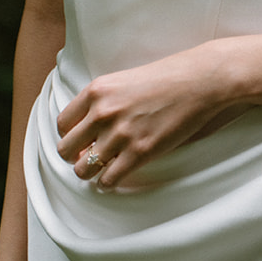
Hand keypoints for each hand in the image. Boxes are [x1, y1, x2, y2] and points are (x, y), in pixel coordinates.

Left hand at [56, 44, 236, 188]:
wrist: (198, 81)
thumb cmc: (165, 78)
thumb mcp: (123, 81)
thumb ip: (102, 102)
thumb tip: (86, 130)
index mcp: (96, 91)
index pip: (62, 124)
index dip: (70, 136)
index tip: (81, 140)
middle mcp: (103, 112)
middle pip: (66, 150)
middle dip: (76, 157)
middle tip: (89, 156)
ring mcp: (121, 134)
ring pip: (83, 170)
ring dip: (91, 172)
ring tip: (103, 167)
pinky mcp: (140, 152)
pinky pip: (108, 180)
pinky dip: (108, 182)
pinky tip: (116, 174)